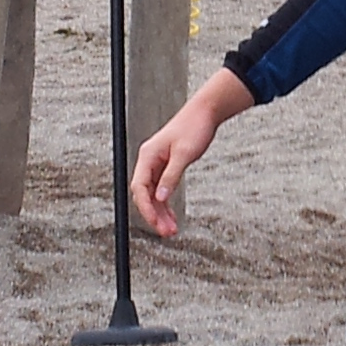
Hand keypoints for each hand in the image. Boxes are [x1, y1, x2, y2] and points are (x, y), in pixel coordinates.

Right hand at [130, 68, 254, 238]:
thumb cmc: (194, 127)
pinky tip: (172, 215)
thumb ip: (171, 176)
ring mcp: (157, 164)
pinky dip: (167, 203)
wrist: (205, 112)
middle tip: (166, 232)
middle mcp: (149, 160)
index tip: (155, 222)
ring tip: (171, 229)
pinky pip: (162, 189)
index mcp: (148, 155)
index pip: (139, 187)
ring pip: (154, 194)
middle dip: (154, 214)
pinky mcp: (167, 166)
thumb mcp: (184, 154)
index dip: (146, 207)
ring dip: (161, 212)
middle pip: (145, 194)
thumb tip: (161, 198)